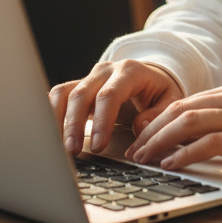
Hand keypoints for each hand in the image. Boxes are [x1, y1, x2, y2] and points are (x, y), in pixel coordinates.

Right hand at [49, 60, 183, 156]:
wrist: (151, 76)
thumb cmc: (159, 91)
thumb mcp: (170, 100)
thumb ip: (159, 115)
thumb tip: (140, 127)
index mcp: (130, 71)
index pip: (110, 94)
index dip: (102, 121)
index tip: (97, 145)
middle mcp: (105, 71)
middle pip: (82, 93)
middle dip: (74, 124)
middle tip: (73, 151)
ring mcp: (89, 77)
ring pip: (64, 93)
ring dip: (58, 120)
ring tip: (59, 147)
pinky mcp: (78, 86)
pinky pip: (58, 96)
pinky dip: (51, 114)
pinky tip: (51, 134)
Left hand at [124, 79, 221, 168]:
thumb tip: (197, 136)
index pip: (186, 101)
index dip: (159, 119)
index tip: (142, 136)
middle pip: (180, 109)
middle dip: (152, 130)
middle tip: (135, 150)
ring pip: (188, 122)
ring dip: (160, 141)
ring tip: (145, 158)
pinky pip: (209, 142)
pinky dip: (185, 153)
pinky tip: (171, 163)